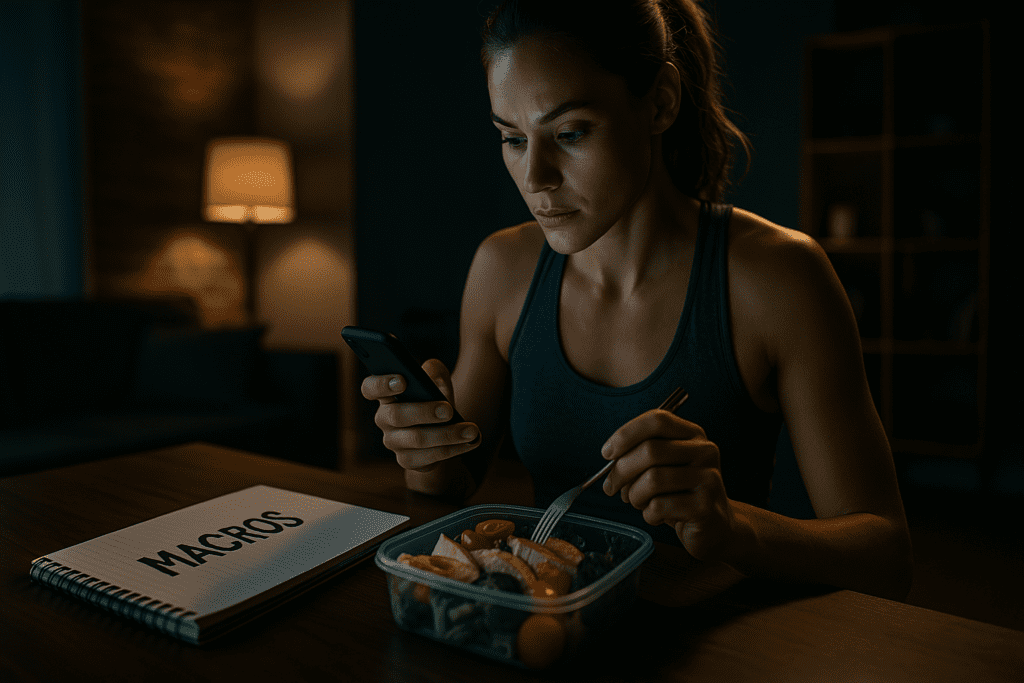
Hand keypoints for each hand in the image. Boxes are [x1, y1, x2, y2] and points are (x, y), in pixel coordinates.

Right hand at [360, 358, 479, 472]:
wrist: (441, 428)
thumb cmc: (434, 398)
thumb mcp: (436, 380)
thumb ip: (434, 371)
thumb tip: (432, 375)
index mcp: (386, 395)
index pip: (370, 388)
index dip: (382, 384)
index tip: (403, 380)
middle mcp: (384, 419)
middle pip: (396, 416)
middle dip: (424, 412)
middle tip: (448, 410)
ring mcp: (394, 442)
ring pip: (416, 440)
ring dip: (446, 435)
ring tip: (471, 430)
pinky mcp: (408, 461)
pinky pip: (427, 459)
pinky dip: (452, 450)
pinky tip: (470, 442)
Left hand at [600, 408, 742, 562]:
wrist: (714, 526)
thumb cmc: (679, 493)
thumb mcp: (663, 466)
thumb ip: (640, 454)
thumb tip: (610, 458)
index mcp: (692, 434)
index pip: (657, 420)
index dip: (626, 434)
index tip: (607, 453)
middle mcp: (705, 451)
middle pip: (650, 450)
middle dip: (621, 471)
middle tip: (611, 487)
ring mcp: (708, 478)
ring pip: (652, 480)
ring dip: (634, 495)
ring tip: (637, 502)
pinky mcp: (705, 506)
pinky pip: (660, 506)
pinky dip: (648, 514)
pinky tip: (655, 516)